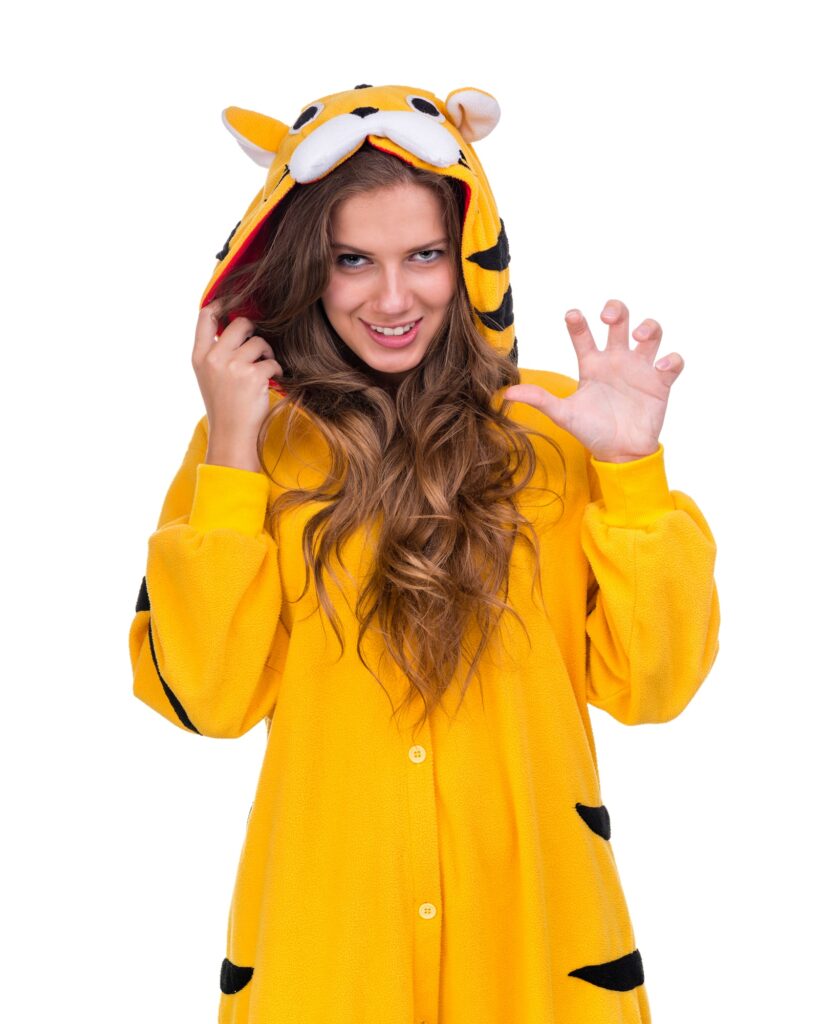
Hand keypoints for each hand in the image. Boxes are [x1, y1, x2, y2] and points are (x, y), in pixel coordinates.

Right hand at [192, 300, 283, 466]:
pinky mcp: (253, 376)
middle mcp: (214, 358)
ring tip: (264, 368)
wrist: (232, 435)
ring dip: (267, 353)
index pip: (205, 316)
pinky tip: (271, 380)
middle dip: (254, 332)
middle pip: (240, 323)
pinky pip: (272, 361)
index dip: (222, 303)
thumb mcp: (208, 376)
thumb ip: (216, 351)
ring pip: (259, 342)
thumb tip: (236, 323)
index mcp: (199, 356)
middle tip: (257, 347)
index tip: (233, 304)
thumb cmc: (224, 405)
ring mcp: (233, 366)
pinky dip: (276, 370)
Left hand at [502, 299, 683, 461]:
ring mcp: (640, 369)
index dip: (577, 322)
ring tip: (639, 338)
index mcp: (591, 365)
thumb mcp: (563, 414)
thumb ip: (539, 400)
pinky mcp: (660, 382)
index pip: (583, 334)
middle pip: (619, 321)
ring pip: (650, 333)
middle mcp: (616, 361)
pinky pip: (673, 362)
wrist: (619, 454)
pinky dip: (671, 359)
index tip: (571, 316)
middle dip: (616, 310)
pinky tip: (660, 368)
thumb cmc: (592, 430)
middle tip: (609, 316)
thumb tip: (507, 393)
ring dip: (648, 328)